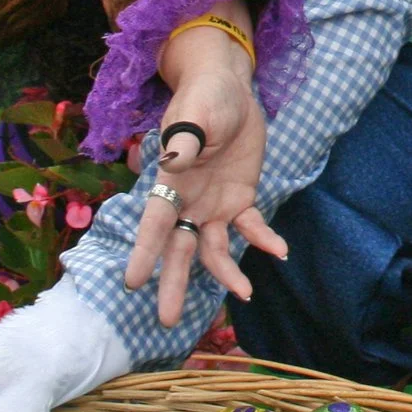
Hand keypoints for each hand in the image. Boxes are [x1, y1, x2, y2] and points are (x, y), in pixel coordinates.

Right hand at [124, 48, 286, 324]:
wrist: (230, 89)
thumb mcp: (196, 115)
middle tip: (166, 321)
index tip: (131, 282)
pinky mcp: (241, 199)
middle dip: (171, 284)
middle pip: (177, 248)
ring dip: (224, 273)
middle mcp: (188, 201)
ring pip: (212, 248)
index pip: (153, 222)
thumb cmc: (205, 98)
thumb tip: (175, 159)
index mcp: (170, 182)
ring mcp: (214, 204)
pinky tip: (279, 252)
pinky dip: (263, 240)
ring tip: (243, 294)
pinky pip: (251, 227)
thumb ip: (187, 140)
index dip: (144, 251)